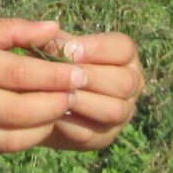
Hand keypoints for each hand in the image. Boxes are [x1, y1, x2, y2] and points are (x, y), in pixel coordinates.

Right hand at [0, 18, 88, 160]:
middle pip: (19, 112)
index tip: (81, 73)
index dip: (55, 77)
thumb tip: (57, 30)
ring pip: (11, 139)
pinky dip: (18, 138)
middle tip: (77, 94)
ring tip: (58, 110)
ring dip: (43, 127)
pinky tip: (30, 123)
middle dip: (55, 105)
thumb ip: (12, 31)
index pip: (18, 75)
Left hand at [38, 31, 141, 151]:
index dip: (98, 49)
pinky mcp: (103, 137)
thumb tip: (49, 35)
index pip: (124, 48)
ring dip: (84, 101)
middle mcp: (132, 86)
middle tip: (62, 76)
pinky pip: (93, 133)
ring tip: (57, 94)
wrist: (41, 100)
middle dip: (91, 78)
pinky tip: (51, 114)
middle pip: (125, 82)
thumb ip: (53, 40)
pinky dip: (70, 124)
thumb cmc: (54, 63)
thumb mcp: (54, 47)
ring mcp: (122, 114)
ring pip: (114, 110)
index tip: (69, 50)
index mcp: (125, 57)